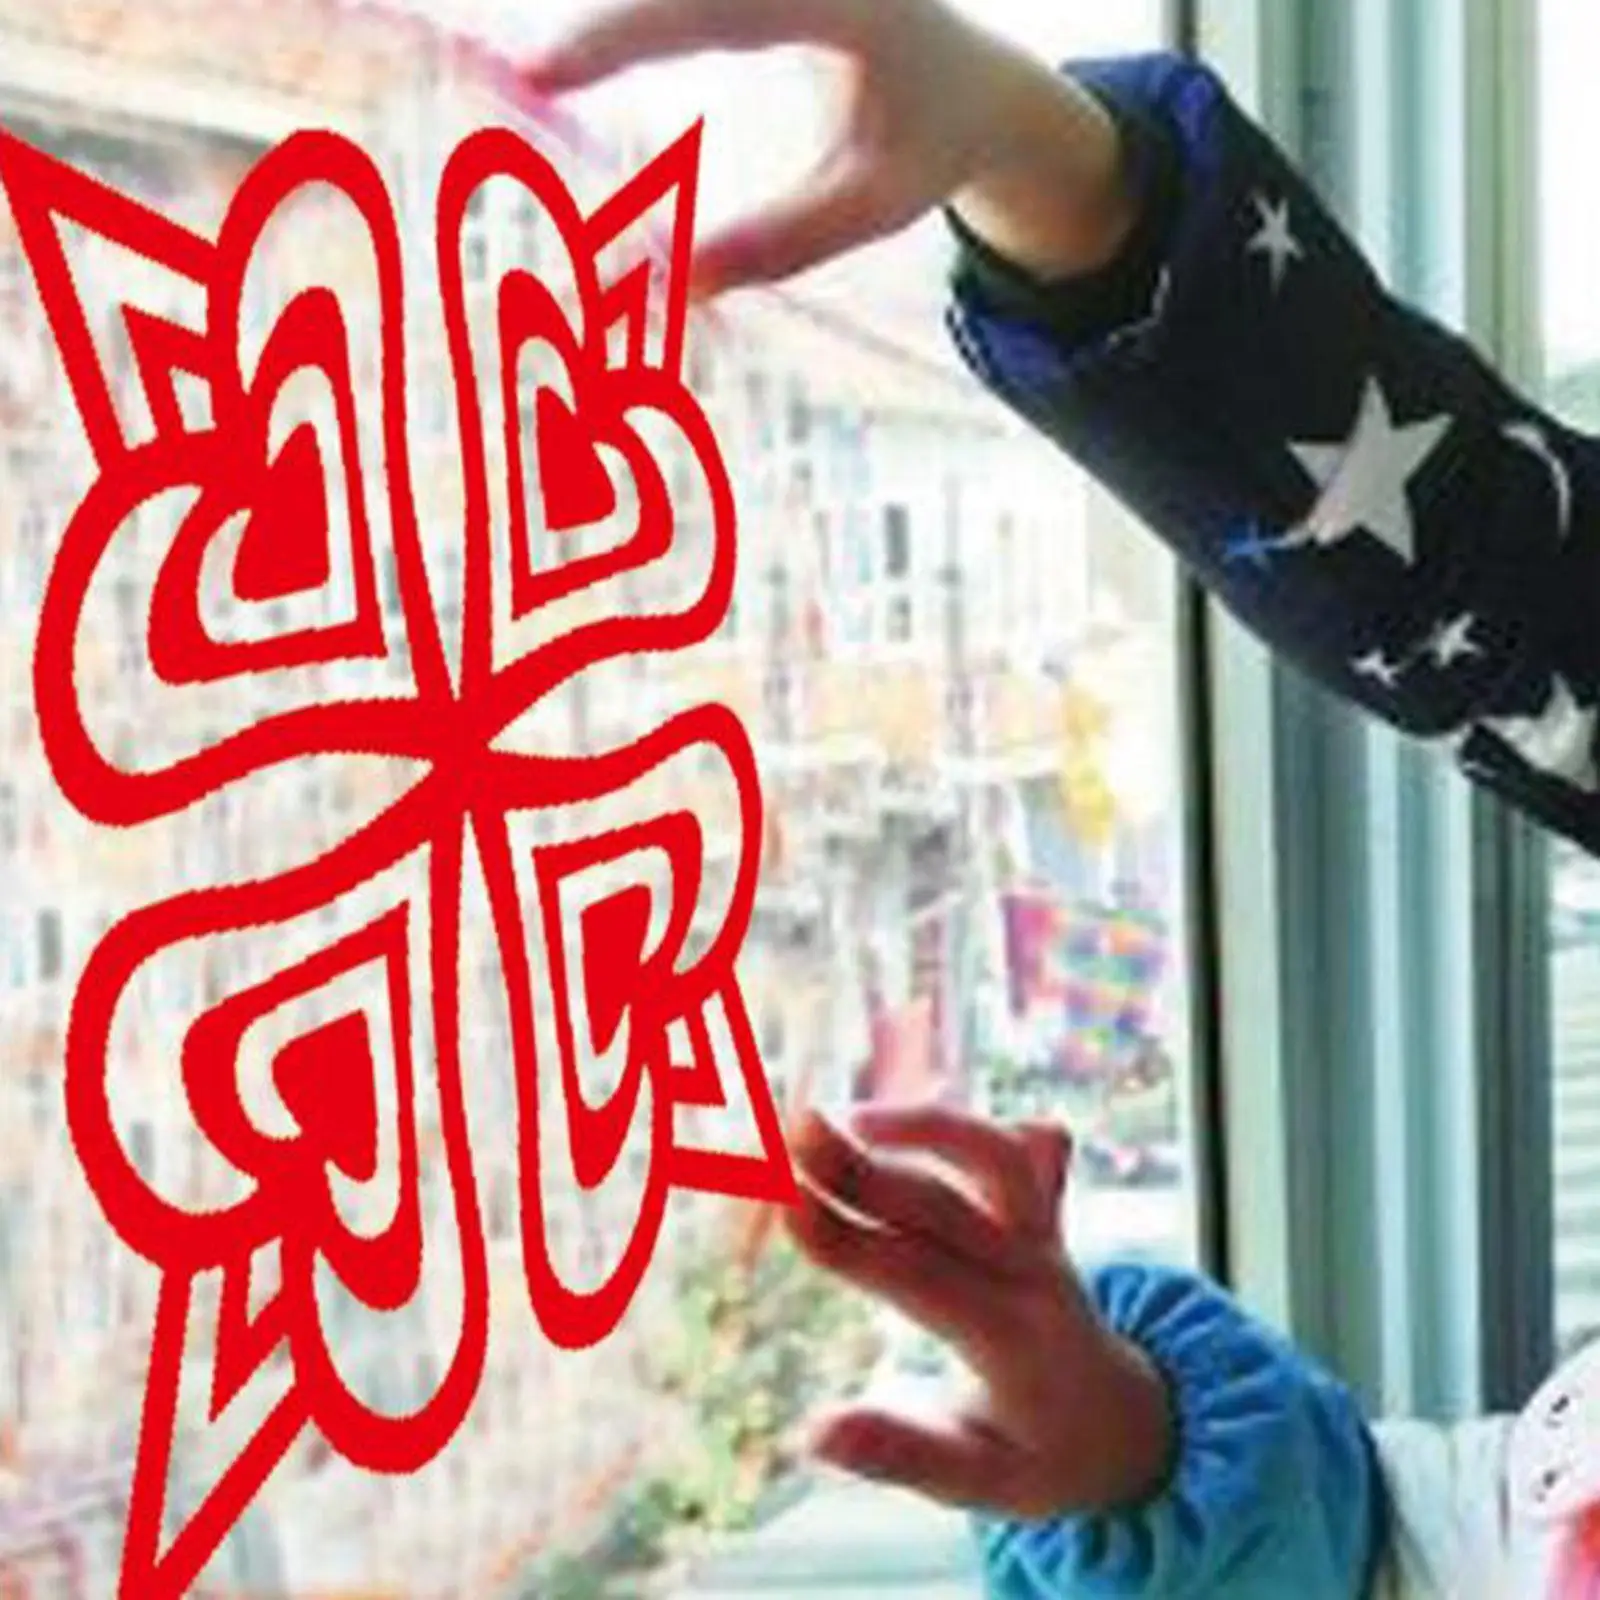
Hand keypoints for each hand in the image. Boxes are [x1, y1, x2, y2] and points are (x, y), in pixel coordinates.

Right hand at [527, 0, 1138, 293]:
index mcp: (845, 2)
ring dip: (610, 23)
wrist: (984, 85)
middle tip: (509, 77)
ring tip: (533, 76)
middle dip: (597, 25)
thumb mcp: (866, 208)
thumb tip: (666, 286)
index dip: (616, 36)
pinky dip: (634, 21)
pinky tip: (576, 59)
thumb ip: (774, 245)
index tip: (536, 75)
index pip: (710, 9)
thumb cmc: (928, 149)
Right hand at [782, 1104, 1174, 1520]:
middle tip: (790, 1134)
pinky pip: (1019, 1149)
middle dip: (862, 1168)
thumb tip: (813, 1435)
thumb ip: (901, 1453)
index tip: (785, 1204)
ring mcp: (1044, 1236)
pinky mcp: (1043, 1214)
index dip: (849, 1241)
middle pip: (943, 1206)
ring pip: (995, 1157)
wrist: (1125, 1427)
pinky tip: (907, 1118)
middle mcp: (1034, 1275)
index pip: (918, 1277)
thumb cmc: (1044, 1459)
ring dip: (924, 1128)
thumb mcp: (980, 1484)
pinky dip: (967, 1126)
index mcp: (1014, 1341)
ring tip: (849, 1118)